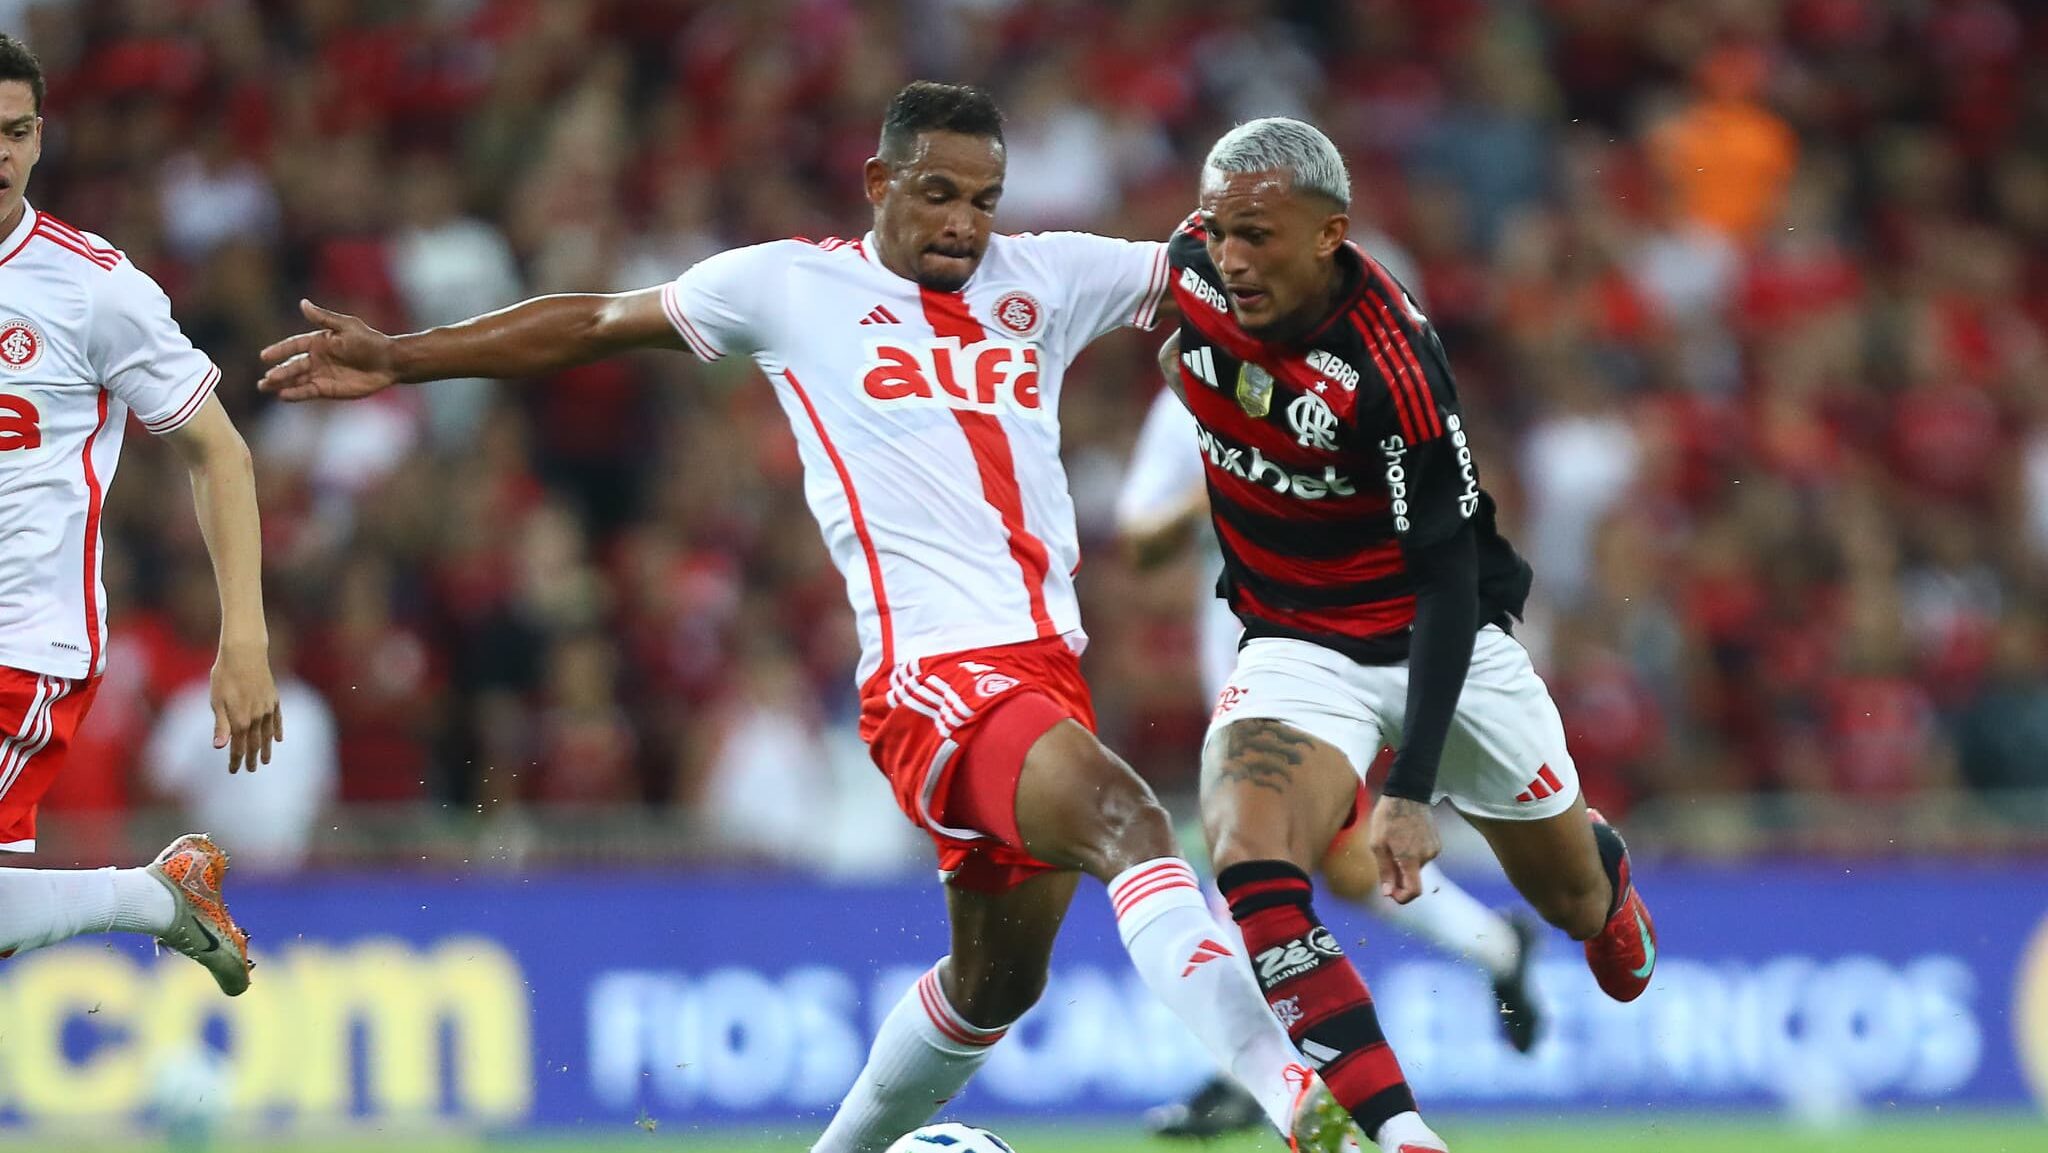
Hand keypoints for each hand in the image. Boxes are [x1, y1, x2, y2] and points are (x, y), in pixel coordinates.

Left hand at [210, 642, 282, 772]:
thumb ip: (221, 726)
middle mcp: (256, 718)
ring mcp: (267, 708)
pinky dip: (277, 730)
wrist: (245, 654)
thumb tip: (219, 747)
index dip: (236, 760)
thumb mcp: (217, 701)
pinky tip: (278, 738)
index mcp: (240, 720)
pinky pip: (277, 720)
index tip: (234, 771)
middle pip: (255, 744)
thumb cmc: (225, 676)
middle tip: (251, 769)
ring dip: (266, 748)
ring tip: (266, 760)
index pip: (239, 747)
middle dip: (252, 758)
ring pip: (268, 734)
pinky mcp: (274, 699)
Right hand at [258, 299, 399, 401]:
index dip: (280, 350)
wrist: (389, 362)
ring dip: (282, 383)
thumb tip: (302, 303)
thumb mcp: (346, 327)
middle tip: (264, 380)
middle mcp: (317, 358)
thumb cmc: (369, 341)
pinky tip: (283, 396)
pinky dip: (296, 393)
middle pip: (293, 365)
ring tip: (265, 387)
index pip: (294, 345)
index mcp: (319, 341)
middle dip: (278, 372)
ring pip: (297, 379)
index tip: (264, 356)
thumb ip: (323, 319)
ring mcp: (322, 374)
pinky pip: (308, 391)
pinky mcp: (329, 389)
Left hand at [1366, 795, 1439, 903]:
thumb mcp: (1378, 844)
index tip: (1391, 894)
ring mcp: (1434, 848)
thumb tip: (1388, 893)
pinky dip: (1413, 855)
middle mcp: (1427, 856)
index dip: (1402, 898)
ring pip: (1418, 867)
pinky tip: (1404, 839)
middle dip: (1400, 877)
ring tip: (1394, 844)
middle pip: (1414, 878)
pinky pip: (1423, 856)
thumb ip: (1385, 870)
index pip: (1414, 891)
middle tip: (1385, 861)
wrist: (1407, 793)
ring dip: (1406, 864)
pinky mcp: (1436, 841)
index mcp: (1411, 859)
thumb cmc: (1388, 817)